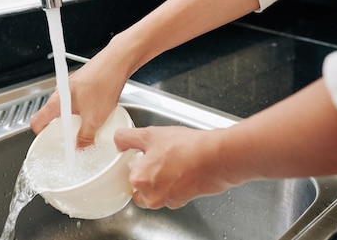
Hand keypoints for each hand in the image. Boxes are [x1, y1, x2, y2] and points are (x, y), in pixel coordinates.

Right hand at [30, 51, 128, 146]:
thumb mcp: (95, 119)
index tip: (49, 141)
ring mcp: (71, 87)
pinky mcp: (81, 83)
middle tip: (74, 136)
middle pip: (53, 116)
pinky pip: (78, 101)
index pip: (37, 120)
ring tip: (91, 122)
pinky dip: (85, 108)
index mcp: (57, 101)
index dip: (41, 134)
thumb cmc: (103, 81)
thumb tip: (81, 145)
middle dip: (63, 129)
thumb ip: (85, 136)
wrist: (117, 63)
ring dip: (76, 118)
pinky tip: (99, 110)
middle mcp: (61, 92)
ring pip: (67, 108)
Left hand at [114, 126, 233, 208]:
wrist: (217, 157)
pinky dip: (176, 181)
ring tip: (172, 159)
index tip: (141, 156)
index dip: (134, 165)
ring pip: (157, 190)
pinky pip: (174, 191)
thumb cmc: (186, 148)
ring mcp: (170, 201)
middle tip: (157, 157)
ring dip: (162, 178)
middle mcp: (152, 197)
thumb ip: (127, 138)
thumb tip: (118, 141)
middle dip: (147, 174)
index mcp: (139, 182)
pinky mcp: (186, 200)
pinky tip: (183, 165)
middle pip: (141, 188)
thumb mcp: (150, 134)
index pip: (127, 177)